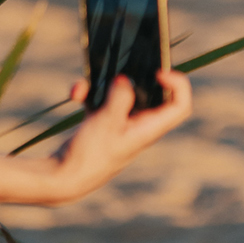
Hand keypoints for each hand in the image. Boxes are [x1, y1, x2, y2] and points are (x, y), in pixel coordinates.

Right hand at [49, 69, 192, 198]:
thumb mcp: (107, 122)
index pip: (180, 107)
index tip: (159, 72)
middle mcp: (139, 126)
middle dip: (135, 76)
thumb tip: (125, 80)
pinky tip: (76, 94)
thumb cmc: (90, 156)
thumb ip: (120, 98)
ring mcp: (120, 124)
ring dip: (103, 85)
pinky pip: (101, 101)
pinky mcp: (102, 123)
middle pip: (150, 94)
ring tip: (84, 86)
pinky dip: (89, 94)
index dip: (178, 85)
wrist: (63, 178)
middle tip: (124, 64)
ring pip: (121, 94)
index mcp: (149, 129)